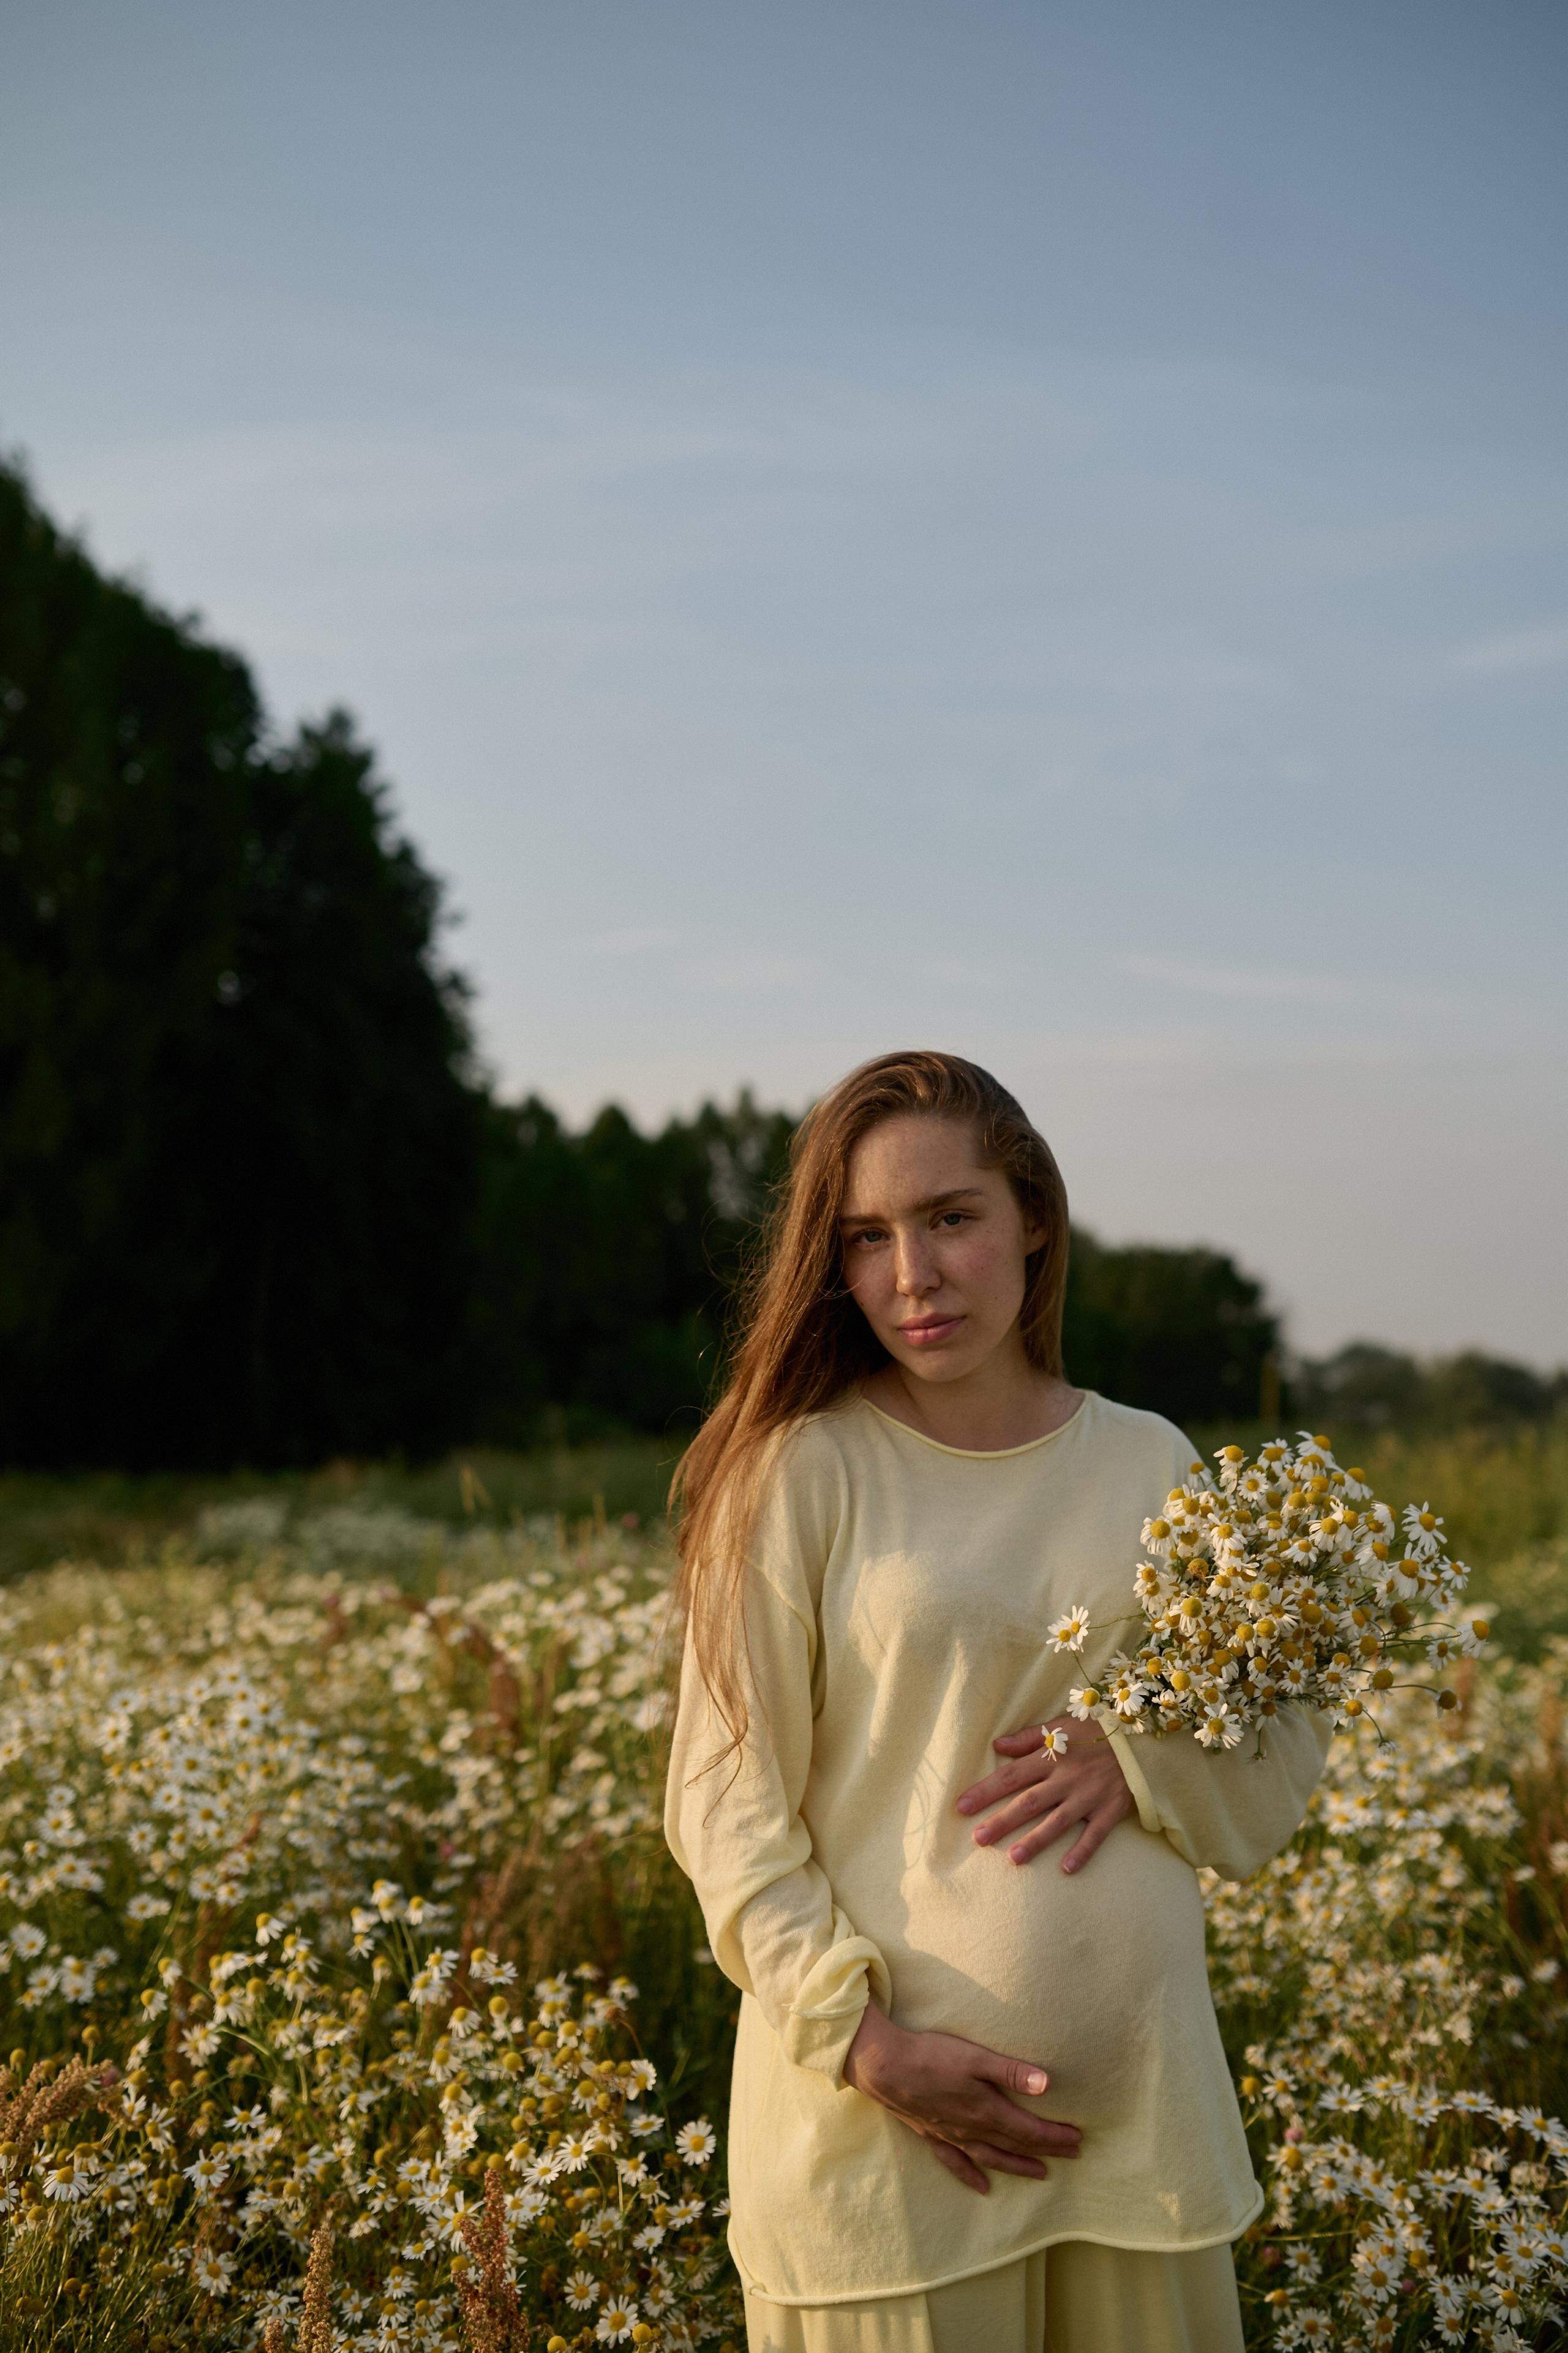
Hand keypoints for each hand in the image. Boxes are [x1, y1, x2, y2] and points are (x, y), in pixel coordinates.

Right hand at [842, 2004, 1081, 2193]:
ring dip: (1017, 2165)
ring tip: (1040, 2174)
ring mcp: (951, 2135)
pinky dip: (971, 2175)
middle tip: (1072, 2155)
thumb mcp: (975, 2057)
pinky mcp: (931, 2134)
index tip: (1077, 2140)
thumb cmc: (931, 2056)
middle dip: (1046, 2151)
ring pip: (991, 2158)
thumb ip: (1010, 2071)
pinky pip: (956, 2162)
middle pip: (1016, 2144)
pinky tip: (982, 2187)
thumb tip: (1047, 2085)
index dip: (1055, 2137)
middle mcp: (972, 2129)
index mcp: (986, 2110)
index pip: (1029, 2129)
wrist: (885, 2067)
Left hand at [956, 1714, 1131, 1869]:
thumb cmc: (1095, 1731)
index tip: (961, 1806)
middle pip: (1029, 1802)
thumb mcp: (1060, 1725)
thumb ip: (1028, 1737)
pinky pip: (1096, 1835)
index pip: (1011, 1776)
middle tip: (978, 1839)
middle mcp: (1066, 1778)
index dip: (985, 1791)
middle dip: (1002, 1821)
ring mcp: (1089, 1796)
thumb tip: (997, 1745)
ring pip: (1057, 1821)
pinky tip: (1066, 1868)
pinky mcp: (1110, 1810)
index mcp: (1051, 1756)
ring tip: (1013, 1859)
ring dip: (1035, 1840)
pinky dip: (1082, 1851)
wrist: (1140, 1738)